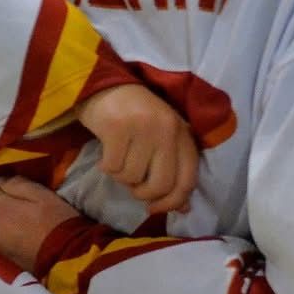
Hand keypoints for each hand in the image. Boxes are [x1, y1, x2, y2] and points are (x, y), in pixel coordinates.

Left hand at [0, 175, 78, 273]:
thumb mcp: (42, 194)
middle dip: (3, 205)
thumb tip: (0, 179)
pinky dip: (4, 233)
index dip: (9, 189)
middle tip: (25, 208)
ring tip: (22, 223)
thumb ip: (17, 183)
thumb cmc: (55, 220)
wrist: (64, 257)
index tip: (24, 194)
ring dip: (2, 220)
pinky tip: (19, 235)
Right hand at [77, 83, 198, 215]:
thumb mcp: (161, 139)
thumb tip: (183, 208)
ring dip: (121, 177)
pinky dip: (106, 167)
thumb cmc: (136, 117)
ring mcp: (143, 128)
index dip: (173, 202)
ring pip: (132, 178)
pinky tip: (107, 153)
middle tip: (133, 186)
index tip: (155, 209)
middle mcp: (167, 130)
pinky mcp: (117, 128)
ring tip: (119, 158)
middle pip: (161, 184)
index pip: (187, 180)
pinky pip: (112, 168)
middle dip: (143, 194)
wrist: (106, 85)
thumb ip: (173, 170)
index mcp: (182, 134)